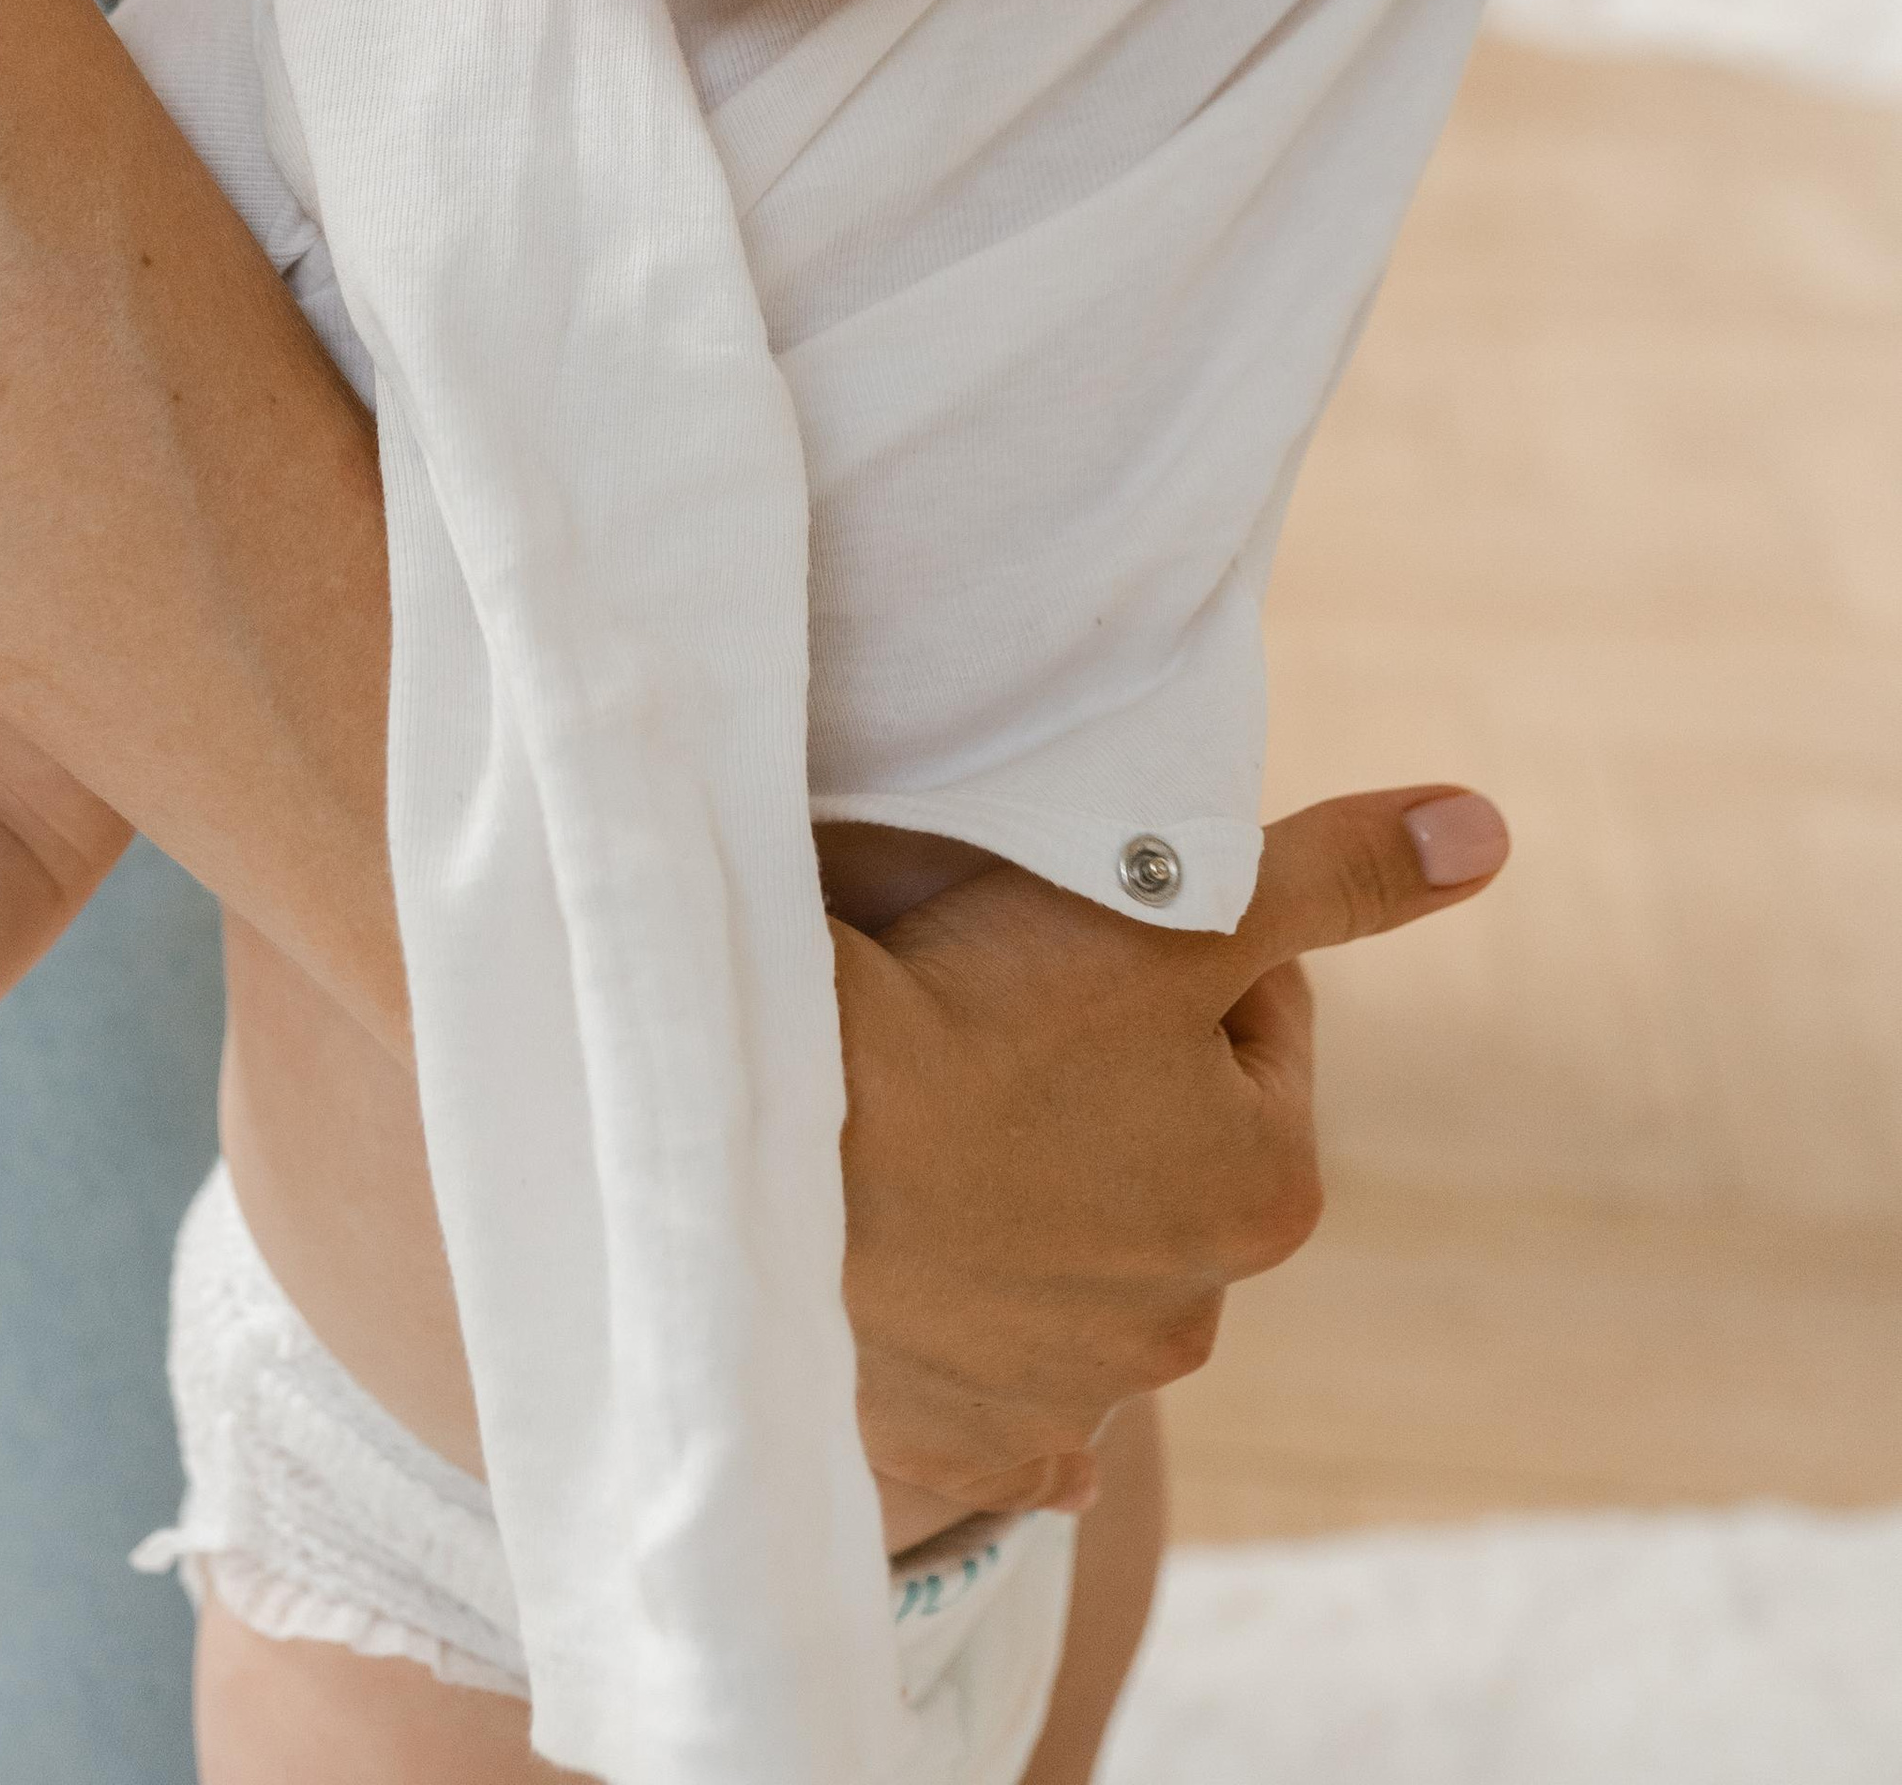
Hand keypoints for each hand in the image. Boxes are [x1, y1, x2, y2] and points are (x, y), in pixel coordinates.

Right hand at [835, 784, 1509, 1516]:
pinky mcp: (962, 1441)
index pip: (1254, 1021)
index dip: (1178, 947)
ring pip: (1082, 1260)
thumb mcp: (1177, 910)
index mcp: (1269, 1189)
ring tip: (945, 1117)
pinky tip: (958, 1320)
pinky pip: (1001, 1414)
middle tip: (1006, 1010)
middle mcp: (1193, 1316)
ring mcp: (1074, 1392)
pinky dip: (988, 1365)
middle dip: (1117, 1084)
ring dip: (1042, 1197)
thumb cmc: (980, 1011)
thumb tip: (1486, 825)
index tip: (1089, 921)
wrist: (779, 1144)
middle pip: (1169, 1145)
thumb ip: (1337, 873)